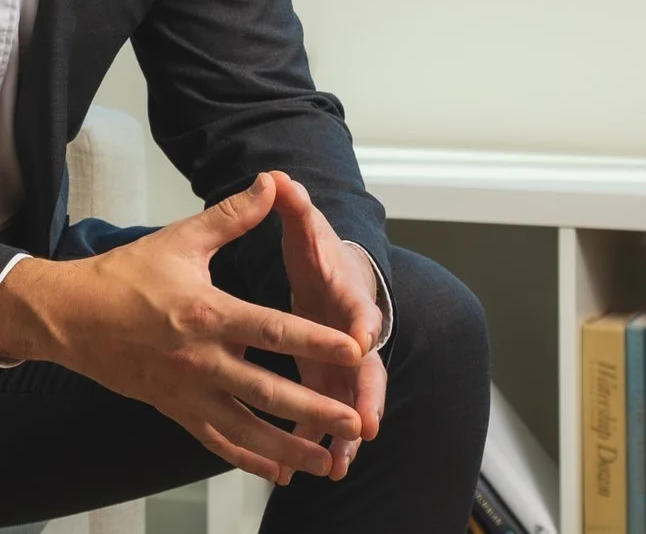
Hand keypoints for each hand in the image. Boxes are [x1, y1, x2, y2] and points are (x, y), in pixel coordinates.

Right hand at [0, 172, 368, 484]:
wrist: (71, 316)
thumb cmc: (126, 274)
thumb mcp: (180, 240)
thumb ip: (231, 217)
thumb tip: (268, 185)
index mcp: (206, 313)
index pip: (272, 330)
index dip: (316, 340)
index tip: (354, 350)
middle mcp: (200, 359)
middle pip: (267, 391)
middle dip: (314, 410)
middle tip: (353, 424)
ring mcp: (186, 390)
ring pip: (245, 428)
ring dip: (288, 447)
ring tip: (325, 461)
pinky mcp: (175, 408)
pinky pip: (216, 440)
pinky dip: (248, 459)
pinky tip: (278, 470)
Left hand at [275, 171, 386, 480]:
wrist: (336, 276)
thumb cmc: (320, 256)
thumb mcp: (307, 229)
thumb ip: (295, 207)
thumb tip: (278, 177)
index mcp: (348, 297)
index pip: (361, 309)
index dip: (362, 324)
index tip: (360, 339)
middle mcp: (355, 336)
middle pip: (368, 370)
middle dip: (365, 397)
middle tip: (364, 424)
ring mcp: (346, 364)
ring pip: (352, 403)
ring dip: (347, 434)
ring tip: (337, 465)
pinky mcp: (330, 383)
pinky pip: (329, 417)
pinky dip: (323, 442)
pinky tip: (311, 469)